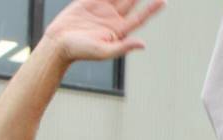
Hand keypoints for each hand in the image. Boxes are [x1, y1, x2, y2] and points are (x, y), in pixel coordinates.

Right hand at [42, 0, 165, 62]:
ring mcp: (102, 8)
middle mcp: (113, 17)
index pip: (140, 17)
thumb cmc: (80, 51)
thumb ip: (123, 47)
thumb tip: (143, 45)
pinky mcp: (89, 1)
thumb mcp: (103, 51)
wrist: (58, 43)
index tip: (163, 1)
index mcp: (119, 30)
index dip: (151, 9)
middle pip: (131, 0)